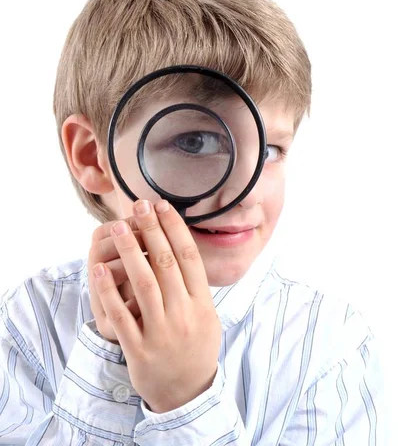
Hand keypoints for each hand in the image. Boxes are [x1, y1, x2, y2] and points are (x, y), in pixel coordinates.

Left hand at [91, 199, 221, 412]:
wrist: (187, 392)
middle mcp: (184, 314)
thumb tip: (183, 246)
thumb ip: (196, 286)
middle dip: (152, 230)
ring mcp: (161, 332)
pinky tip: (99, 268)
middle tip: (139, 204)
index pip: (189, 257)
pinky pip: (121, 315)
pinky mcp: (139, 349)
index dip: (175, 228)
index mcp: (202, 304)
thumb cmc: (196, 346)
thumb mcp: (208, 316)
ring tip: (119, 225)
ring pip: (144, 284)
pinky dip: (109, 290)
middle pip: (166, 263)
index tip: (162, 206)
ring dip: (130, 251)